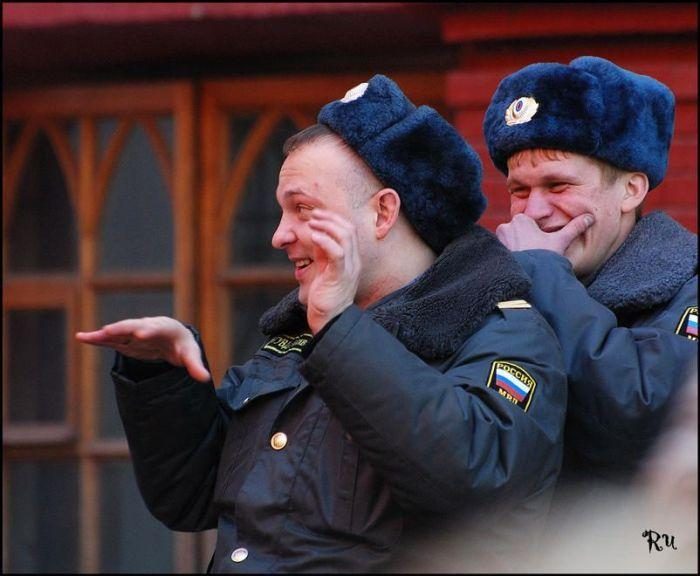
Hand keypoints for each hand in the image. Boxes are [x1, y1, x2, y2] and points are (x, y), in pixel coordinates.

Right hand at [75, 316, 210, 381]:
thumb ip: (195, 366)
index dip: (148, 331)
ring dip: (104, 333)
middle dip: (123, 329)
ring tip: (88, 336)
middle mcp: (147, 326)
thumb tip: (205, 379)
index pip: (156, 329)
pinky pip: (109, 339)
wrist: (173, 338)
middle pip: (134, 326)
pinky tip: (82, 338)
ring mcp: (134, 333)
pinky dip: (96, 338)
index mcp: (165, 328)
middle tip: (110, 331)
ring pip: (118, 331)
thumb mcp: (191, 355)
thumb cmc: (183, 345)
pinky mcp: (124, 341)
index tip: (141, 335)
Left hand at [306, 209, 360, 333]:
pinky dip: (325, 241)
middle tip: (313, 215)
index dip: (334, 218)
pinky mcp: (340, 276)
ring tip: (312, 223)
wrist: (330, 320)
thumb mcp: (324, 269)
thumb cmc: (325, 296)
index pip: (349, 230)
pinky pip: (337, 253)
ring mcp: (349, 268)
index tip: (317, 215)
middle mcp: (354, 261)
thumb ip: (323, 253)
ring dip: (327, 226)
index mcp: (352, 259)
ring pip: (345, 237)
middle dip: (330, 218)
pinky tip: (314, 236)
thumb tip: (316, 235)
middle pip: (349, 229)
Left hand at [496, 213, 593, 254]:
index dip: (536, 233)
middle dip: (526, 240)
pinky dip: (512, 254)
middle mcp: (506, 226)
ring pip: (511, 240)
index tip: (540, 244)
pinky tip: (520, 261)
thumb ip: (574, 227)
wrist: (532, 276)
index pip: (529, 223)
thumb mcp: (561, 240)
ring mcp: (499, 240)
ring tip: (528, 257)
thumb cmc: (545, 256)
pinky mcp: (496, 252)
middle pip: (518, 231)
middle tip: (535, 251)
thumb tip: (590, 217)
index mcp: (521, 219)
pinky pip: (504, 250)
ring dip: (518, 247)